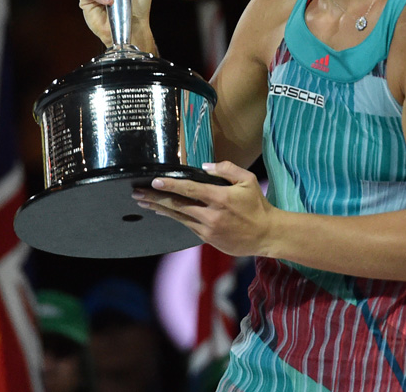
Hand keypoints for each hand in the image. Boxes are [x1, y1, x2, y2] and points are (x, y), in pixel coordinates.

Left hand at [132, 161, 276, 256]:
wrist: (268, 234)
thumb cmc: (257, 205)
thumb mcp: (248, 180)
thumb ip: (227, 169)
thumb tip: (205, 166)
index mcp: (221, 198)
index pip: (190, 190)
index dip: (170, 185)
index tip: (154, 181)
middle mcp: (212, 215)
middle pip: (178, 205)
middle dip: (155, 198)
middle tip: (137, 193)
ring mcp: (209, 229)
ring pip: (179, 217)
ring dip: (160, 209)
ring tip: (143, 202)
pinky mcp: (209, 239)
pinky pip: (187, 226)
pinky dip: (174, 218)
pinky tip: (163, 212)